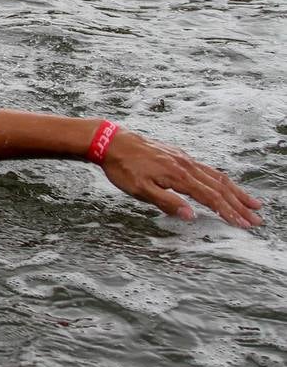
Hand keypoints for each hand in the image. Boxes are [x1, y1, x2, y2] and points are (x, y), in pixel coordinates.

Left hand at [101, 129, 263, 227]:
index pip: (210, 198)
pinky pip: (207, 168)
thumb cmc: (123, 167)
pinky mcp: (179, 155)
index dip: (228, 212)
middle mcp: (186, 165)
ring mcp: (184, 158)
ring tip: (251, 203)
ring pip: (217, 176)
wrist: (111, 141)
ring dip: (235, 191)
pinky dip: (222, 179)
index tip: (242, 225)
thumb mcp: (139, 189)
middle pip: (220, 187)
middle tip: (256, 219)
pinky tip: (225, 185)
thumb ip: (166, 202)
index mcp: (178, 176)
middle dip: (239, 204)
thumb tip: (191, 216)